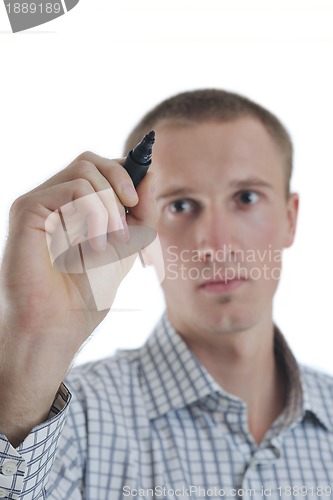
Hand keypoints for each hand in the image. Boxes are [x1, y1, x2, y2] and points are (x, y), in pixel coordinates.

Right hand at [0, 151, 156, 443]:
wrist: (58, 326)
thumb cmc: (85, 292)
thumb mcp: (125, 246)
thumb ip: (138, 212)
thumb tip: (149, 174)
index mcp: (72, 206)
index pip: (101, 169)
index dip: (127, 176)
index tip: (142, 202)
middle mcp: (53, 200)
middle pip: (91, 160)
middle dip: (121, 184)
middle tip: (131, 216)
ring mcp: (39, 203)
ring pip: (85, 171)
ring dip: (110, 208)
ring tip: (108, 244)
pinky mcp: (27, 210)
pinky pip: (73, 189)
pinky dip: (95, 214)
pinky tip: (92, 245)